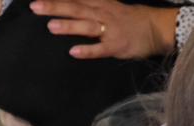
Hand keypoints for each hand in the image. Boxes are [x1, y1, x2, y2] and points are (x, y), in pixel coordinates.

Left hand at [29, 0, 177, 59]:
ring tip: (51, 26)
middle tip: (36, 6)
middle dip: (56, 7)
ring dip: (69, 25)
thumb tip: (73, 4)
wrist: (157, 28)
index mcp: (101, 4)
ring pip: (87, 26)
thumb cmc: (131, 19)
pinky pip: (100, 49)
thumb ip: (91, 5)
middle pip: (76, 8)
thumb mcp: (110, 5)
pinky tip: (73, 52)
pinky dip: (87, 50)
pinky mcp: (116, 46)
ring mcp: (110, 30)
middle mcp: (103, 14)